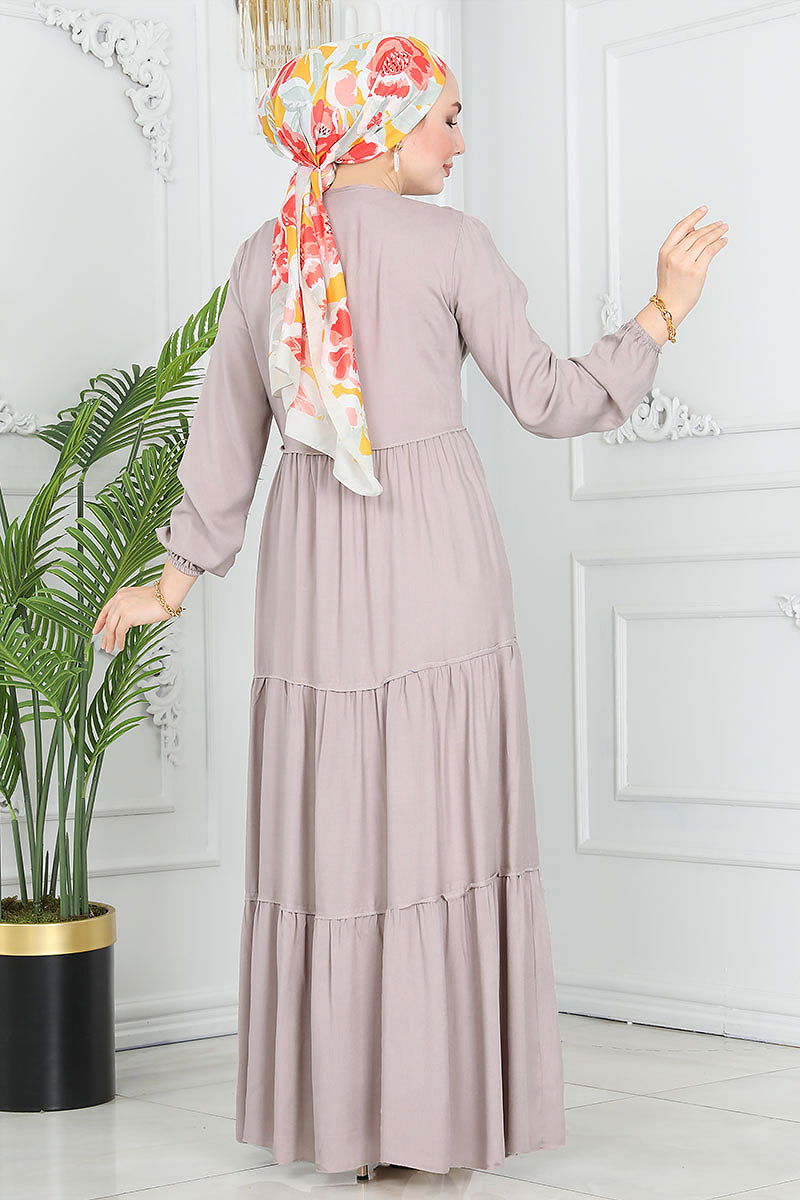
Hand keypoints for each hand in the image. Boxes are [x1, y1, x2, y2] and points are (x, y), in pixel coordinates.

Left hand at [92, 584, 169, 652]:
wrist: (168, 596)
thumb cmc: (161, 599)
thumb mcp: (140, 600)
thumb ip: (131, 607)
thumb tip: (129, 621)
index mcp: (121, 594)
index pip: (106, 610)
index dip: (100, 622)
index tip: (97, 630)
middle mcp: (119, 599)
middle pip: (107, 621)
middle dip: (105, 635)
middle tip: (104, 644)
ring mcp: (122, 607)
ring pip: (111, 628)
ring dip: (110, 640)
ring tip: (110, 649)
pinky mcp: (127, 616)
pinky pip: (119, 632)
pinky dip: (119, 641)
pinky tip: (120, 646)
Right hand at [656, 205, 728, 324]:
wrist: (669, 305)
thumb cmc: (669, 286)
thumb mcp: (667, 262)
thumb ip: (678, 245)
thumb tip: (693, 228)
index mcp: (665, 251)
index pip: (681, 228)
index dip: (693, 217)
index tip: (704, 210)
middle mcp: (674, 255)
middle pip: (696, 234)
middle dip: (710, 226)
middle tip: (720, 223)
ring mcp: (685, 263)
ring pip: (704, 241)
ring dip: (716, 233)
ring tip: (724, 229)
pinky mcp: (697, 270)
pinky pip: (711, 251)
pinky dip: (719, 244)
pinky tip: (723, 241)